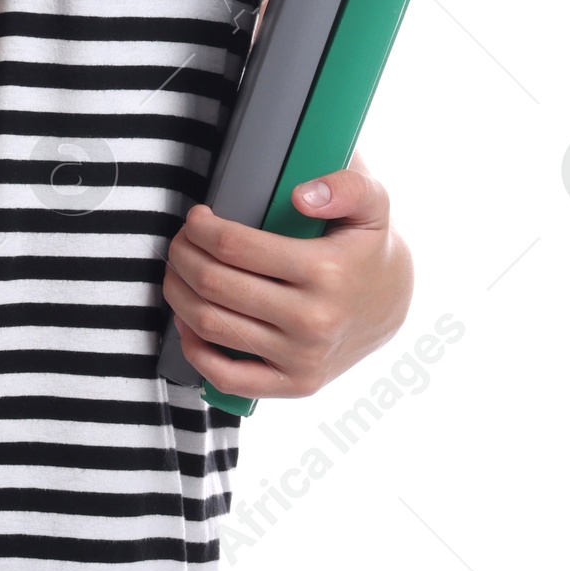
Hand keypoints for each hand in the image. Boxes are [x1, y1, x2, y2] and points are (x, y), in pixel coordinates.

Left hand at [162, 157, 412, 399]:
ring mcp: (304, 358)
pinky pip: (228, 379)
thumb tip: (302, 196)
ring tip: (178, 272)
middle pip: (215, 284)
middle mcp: (313, 320)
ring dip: (178, 294)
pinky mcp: (297, 385)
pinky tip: (188, 321)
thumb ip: (347, 186)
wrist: (391, 305)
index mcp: (325, 271)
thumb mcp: (372, 204)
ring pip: (211, 325)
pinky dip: (194, 350)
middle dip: (182, 256)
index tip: (197, 217)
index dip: (200, 228)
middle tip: (180, 242)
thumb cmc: (366, 247)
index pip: (234, 247)